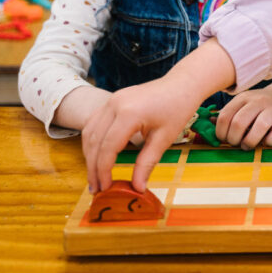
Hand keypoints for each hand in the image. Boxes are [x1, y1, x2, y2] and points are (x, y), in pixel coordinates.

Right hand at [82, 39, 237, 193]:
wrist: (182, 84)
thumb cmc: (178, 108)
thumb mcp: (164, 138)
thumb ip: (147, 163)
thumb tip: (137, 188)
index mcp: (129, 113)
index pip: (108, 147)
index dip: (104, 170)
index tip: (105, 188)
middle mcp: (114, 104)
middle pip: (94, 141)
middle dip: (93, 167)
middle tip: (96, 188)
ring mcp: (111, 100)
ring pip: (89, 132)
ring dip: (89, 155)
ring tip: (95, 176)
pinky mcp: (112, 100)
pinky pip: (94, 122)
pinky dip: (93, 141)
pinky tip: (97, 156)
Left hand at [215, 76, 271, 148]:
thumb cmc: (256, 107)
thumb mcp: (241, 105)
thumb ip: (227, 115)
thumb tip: (208, 122)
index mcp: (243, 98)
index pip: (225, 116)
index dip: (220, 132)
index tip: (223, 139)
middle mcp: (258, 101)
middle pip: (240, 122)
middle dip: (233, 139)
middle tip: (235, 143)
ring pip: (260, 127)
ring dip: (250, 142)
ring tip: (247, 145)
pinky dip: (268, 142)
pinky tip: (264, 142)